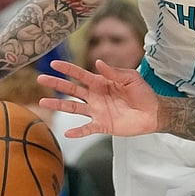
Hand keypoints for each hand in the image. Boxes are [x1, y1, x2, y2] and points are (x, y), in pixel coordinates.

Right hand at [38, 60, 164, 137]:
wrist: (153, 112)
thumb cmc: (143, 93)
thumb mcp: (131, 78)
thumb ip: (114, 72)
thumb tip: (98, 62)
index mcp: (101, 83)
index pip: (80, 74)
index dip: (67, 69)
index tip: (53, 63)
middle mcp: (95, 96)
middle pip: (71, 89)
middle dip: (56, 84)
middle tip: (41, 79)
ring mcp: (97, 111)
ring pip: (73, 107)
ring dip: (59, 105)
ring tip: (43, 102)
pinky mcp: (102, 125)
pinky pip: (87, 129)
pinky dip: (78, 132)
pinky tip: (67, 133)